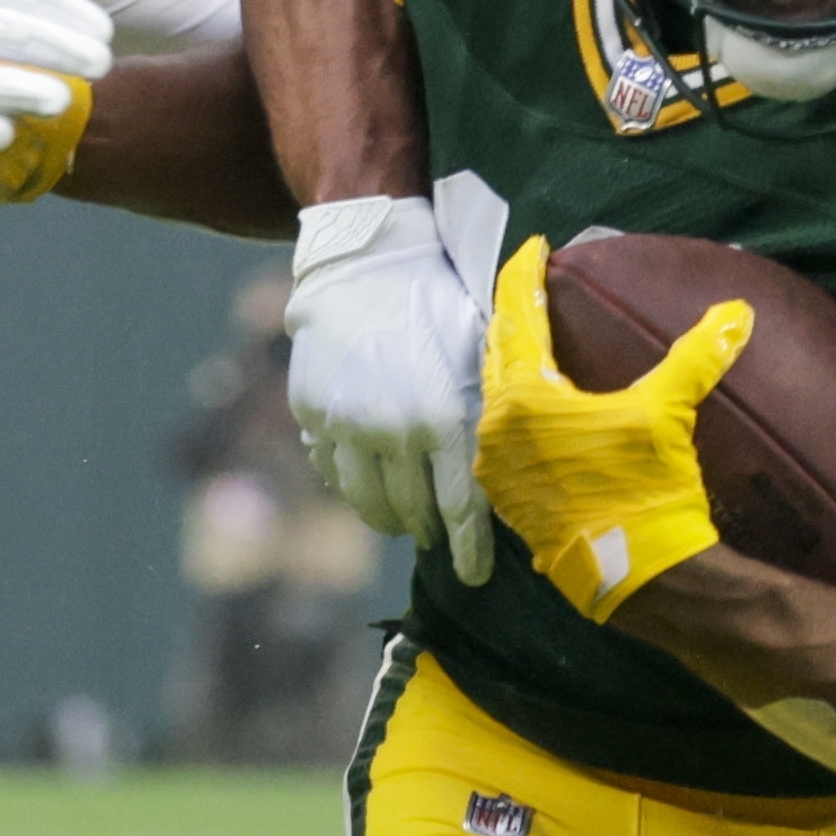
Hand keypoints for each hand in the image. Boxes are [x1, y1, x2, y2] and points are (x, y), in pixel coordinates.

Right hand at [285, 190, 490, 582]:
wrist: (367, 259)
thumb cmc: (439, 301)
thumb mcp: (481, 350)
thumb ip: (492, 408)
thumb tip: (522, 462)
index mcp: (445, 417)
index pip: (461, 507)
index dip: (469, 550)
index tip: (474, 577)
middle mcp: (393, 430)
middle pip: (412, 512)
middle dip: (429, 533)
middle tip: (436, 540)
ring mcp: (346, 423)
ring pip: (365, 499)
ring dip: (387, 517)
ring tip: (400, 520)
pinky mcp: (313, 411)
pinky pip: (330, 465)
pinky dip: (348, 479)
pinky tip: (363, 478)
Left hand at [475, 235, 741, 621]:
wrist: (637, 576)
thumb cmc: (646, 490)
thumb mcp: (669, 415)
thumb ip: (697, 357)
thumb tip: (737, 312)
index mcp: (524, 398)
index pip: (516, 315)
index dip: (523, 274)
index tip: (534, 247)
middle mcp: (496, 429)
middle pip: (497, 353)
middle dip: (512, 317)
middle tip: (528, 290)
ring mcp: (498, 469)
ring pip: (496, 397)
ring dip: (512, 366)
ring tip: (531, 344)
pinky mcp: (510, 499)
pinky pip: (504, 436)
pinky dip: (518, 409)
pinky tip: (538, 409)